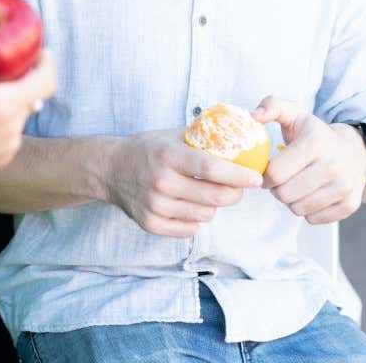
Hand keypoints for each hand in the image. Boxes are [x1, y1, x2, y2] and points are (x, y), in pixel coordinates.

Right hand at [0, 17, 56, 180]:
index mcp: (3, 106)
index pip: (46, 82)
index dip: (46, 64)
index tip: (38, 52)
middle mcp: (13, 129)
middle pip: (32, 96)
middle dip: (21, 79)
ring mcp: (8, 146)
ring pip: (21, 114)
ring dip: (10, 101)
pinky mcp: (1, 158)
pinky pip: (11, 132)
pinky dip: (2, 120)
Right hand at [107, 128, 262, 237]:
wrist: (109, 169)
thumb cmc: (146, 149)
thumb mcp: (170, 135)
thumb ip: (202, 138)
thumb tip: (240, 135)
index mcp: (168, 156)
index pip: (211, 169)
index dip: (238, 175)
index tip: (256, 177)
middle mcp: (161, 182)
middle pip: (215, 197)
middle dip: (234, 193)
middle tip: (236, 187)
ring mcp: (155, 205)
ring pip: (206, 215)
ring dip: (213, 206)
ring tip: (204, 193)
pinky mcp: (150, 223)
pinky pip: (189, 229)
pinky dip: (195, 219)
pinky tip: (188, 205)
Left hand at [252, 96, 365, 224]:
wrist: (357, 152)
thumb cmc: (316, 134)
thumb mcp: (295, 114)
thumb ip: (272, 106)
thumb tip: (253, 116)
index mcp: (315, 143)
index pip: (275, 173)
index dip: (264, 174)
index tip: (268, 170)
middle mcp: (333, 166)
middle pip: (284, 194)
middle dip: (276, 189)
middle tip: (282, 179)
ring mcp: (344, 188)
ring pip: (297, 209)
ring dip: (291, 201)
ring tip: (296, 186)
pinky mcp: (350, 205)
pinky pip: (313, 219)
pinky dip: (307, 211)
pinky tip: (311, 195)